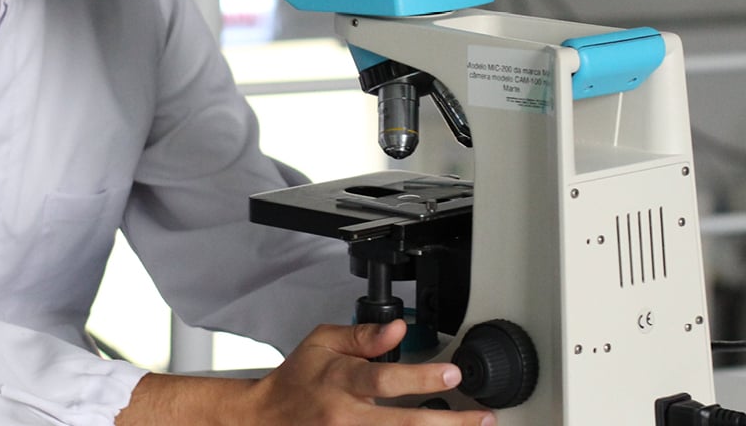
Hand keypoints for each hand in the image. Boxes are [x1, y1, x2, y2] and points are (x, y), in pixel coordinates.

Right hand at [116, 320, 493, 424]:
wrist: (265, 418)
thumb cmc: (297, 380)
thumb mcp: (322, 342)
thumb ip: (362, 335)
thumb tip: (398, 329)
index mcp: (339, 381)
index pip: (383, 379)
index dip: (419, 377)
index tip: (452, 374)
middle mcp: (346, 416)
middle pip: (403, 423)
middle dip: (447, 421)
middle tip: (481, 417)